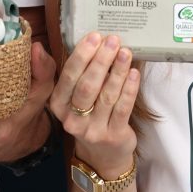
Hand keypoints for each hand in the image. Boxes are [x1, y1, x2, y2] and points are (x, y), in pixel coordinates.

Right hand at [49, 32, 138, 177]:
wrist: (102, 155)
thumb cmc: (89, 115)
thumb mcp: (75, 98)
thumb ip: (80, 74)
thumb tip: (96, 41)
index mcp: (58, 105)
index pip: (68, 77)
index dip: (82, 55)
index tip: (94, 37)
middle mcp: (72, 119)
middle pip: (87, 86)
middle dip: (100, 60)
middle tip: (112, 40)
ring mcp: (93, 130)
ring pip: (107, 96)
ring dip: (117, 71)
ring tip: (125, 52)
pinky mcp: (113, 136)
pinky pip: (123, 108)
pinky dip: (129, 89)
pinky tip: (134, 73)